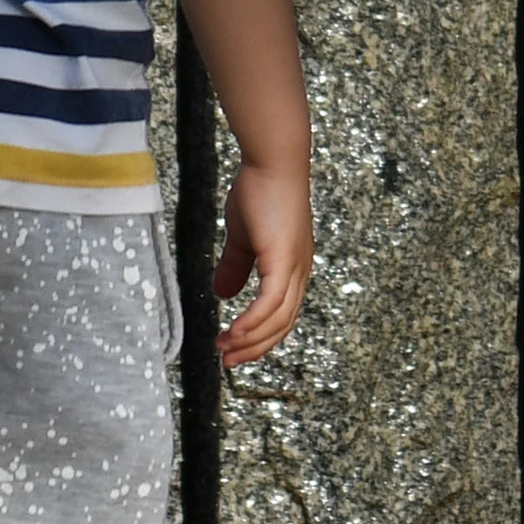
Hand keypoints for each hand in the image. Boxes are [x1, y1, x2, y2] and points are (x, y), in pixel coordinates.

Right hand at [210, 154, 313, 365]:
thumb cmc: (260, 192)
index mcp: (293, 268)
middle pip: (282, 324)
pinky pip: (271, 303)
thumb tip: (223, 295)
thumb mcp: (243, 237)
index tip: (234, 349)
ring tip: (224, 349)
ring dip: (251, 339)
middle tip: (228, 361)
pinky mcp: (284, 259)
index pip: (281, 315)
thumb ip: (235, 266)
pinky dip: (253, 322)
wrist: (272, 162)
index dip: (260, 336)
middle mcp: (299, 272)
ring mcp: (295, 266)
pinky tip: (235, 333)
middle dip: (255, 347)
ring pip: (278, 319)